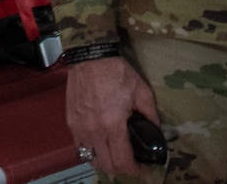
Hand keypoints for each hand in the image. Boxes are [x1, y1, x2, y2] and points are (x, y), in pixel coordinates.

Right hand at [64, 56, 160, 176]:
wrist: (90, 56)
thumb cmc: (117, 72)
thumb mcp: (142, 92)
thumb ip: (151, 116)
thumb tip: (155, 131)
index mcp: (113, 125)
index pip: (123, 161)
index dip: (134, 170)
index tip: (142, 168)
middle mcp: (94, 131)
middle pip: (106, 165)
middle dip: (120, 168)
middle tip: (130, 162)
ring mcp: (80, 127)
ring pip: (91, 158)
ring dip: (104, 162)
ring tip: (114, 155)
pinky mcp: (71, 121)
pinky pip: (80, 146)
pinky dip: (90, 150)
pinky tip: (99, 144)